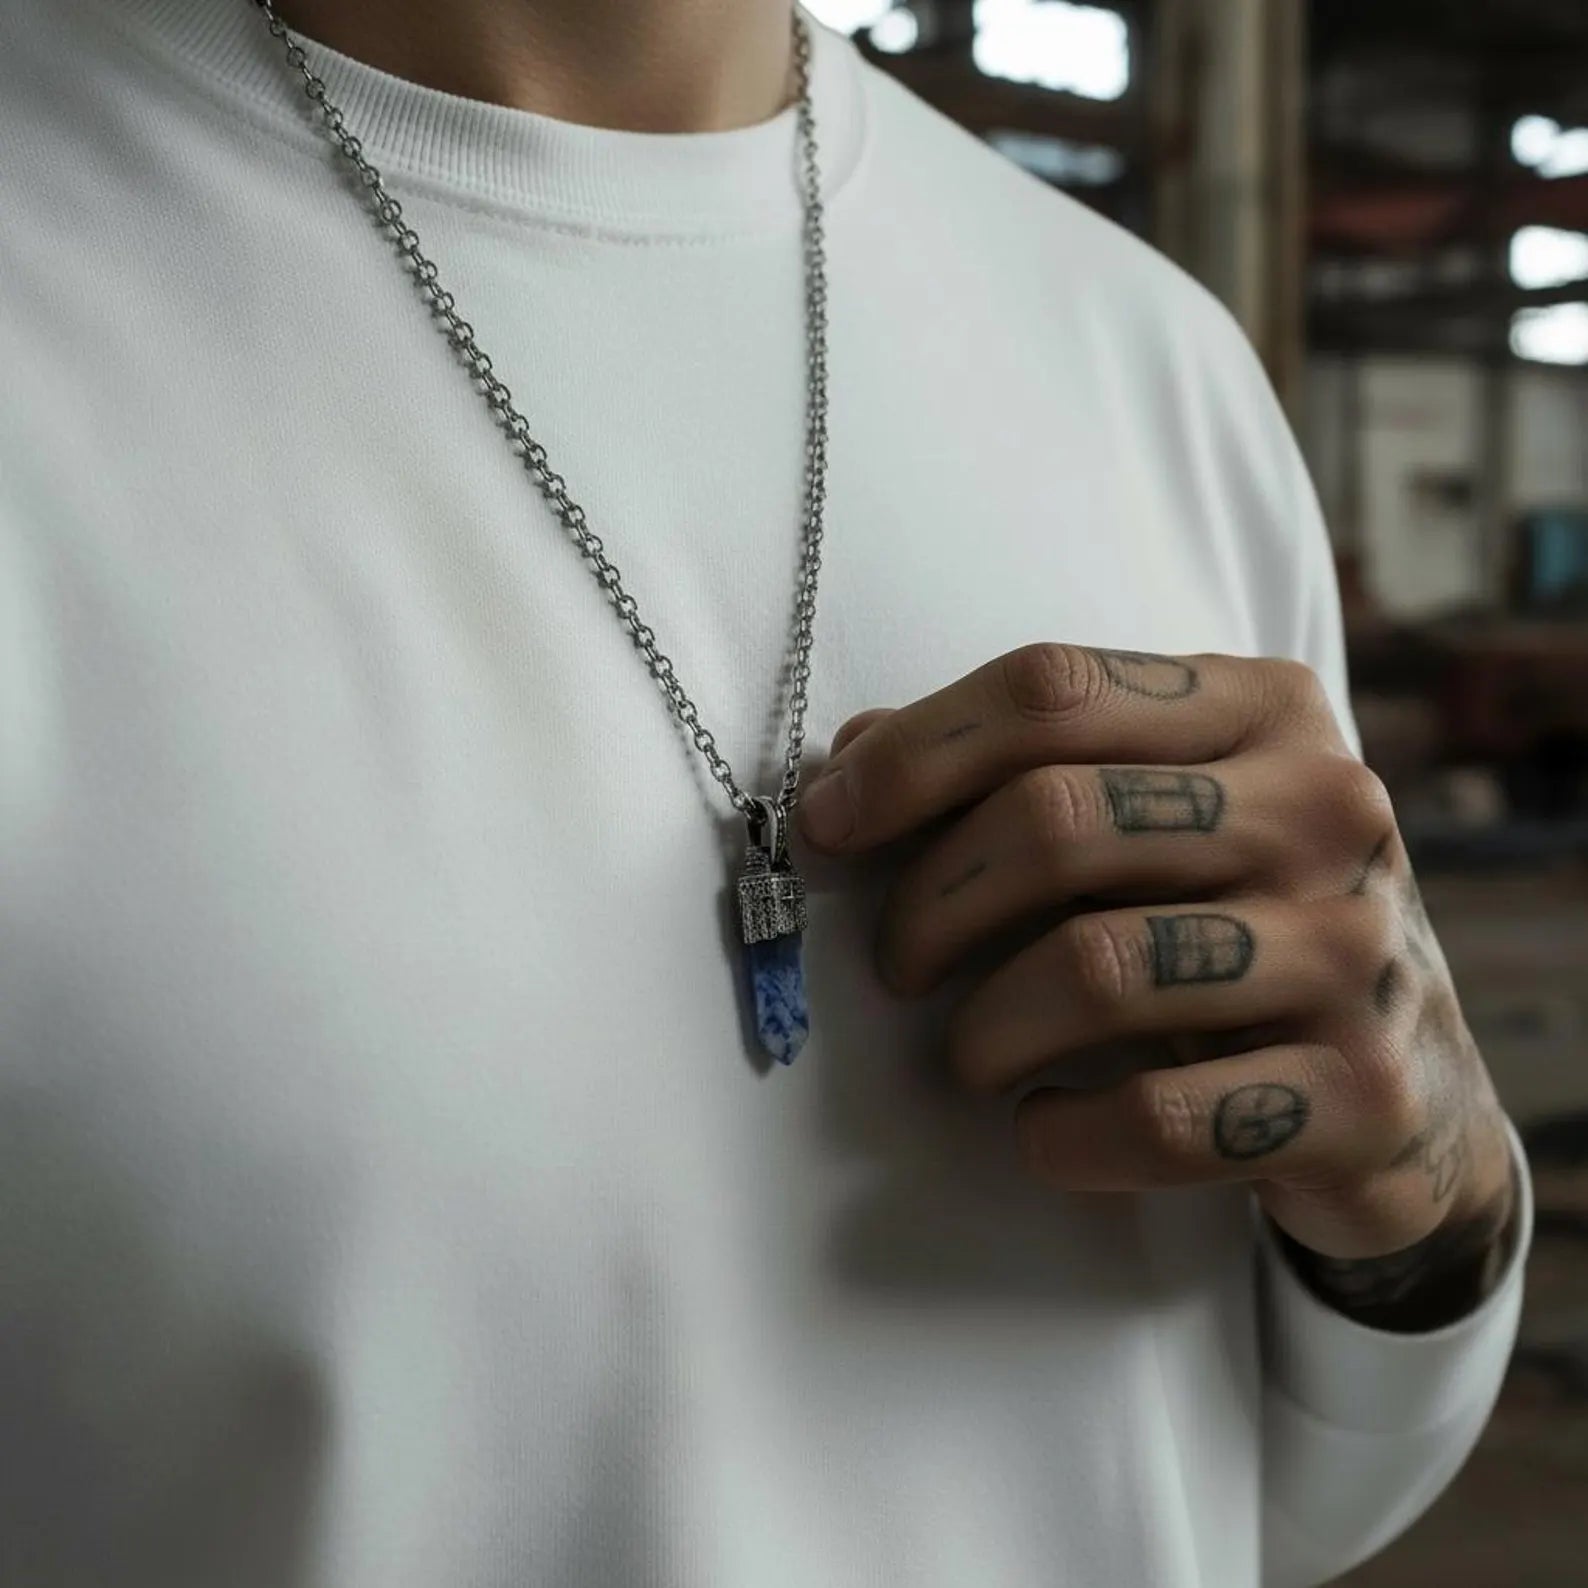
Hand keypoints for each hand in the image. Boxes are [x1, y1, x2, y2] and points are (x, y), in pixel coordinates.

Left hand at [796, 644, 1518, 1329]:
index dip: (914, 755)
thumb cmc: (1238, 918)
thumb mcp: (1159, 810)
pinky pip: (1161, 1115)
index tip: (829, 823)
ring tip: (972, 1053)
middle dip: (930, 902)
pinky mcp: (1359, 1092)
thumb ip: (1025, 766)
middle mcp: (1324, 809)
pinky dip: (1065, 1135)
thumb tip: (852, 760)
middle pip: (1057, 819)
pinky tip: (1044, 1129)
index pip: (1052, 690)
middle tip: (896, 964)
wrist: (1409, 1089)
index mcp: (1262, 709)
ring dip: (986, 1028)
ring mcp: (1352, 950)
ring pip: (1097, 968)